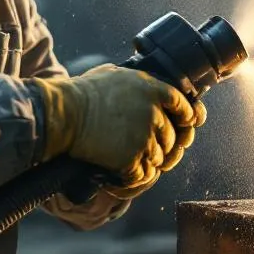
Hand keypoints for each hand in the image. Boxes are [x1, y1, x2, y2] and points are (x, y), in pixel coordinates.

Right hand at [31, 65, 205, 189]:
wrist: (65, 115)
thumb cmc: (84, 92)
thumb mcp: (116, 74)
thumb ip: (138, 82)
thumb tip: (144, 86)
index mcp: (154, 90)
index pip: (185, 107)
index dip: (188, 118)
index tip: (187, 125)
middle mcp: (155, 114)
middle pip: (173, 139)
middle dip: (163, 146)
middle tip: (147, 150)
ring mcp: (145, 138)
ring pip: (159, 159)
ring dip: (146, 163)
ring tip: (128, 161)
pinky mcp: (132, 159)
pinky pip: (143, 176)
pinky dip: (133, 179)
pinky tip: (121, 176)